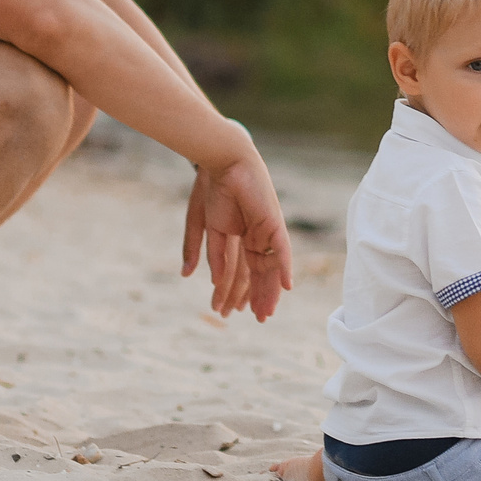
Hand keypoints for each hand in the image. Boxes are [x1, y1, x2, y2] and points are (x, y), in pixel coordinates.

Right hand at [179, 142, 294, 319]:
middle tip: (258, 318)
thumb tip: (194, 277)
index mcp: (239, 236)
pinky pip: (282, 249)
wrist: (221, 162)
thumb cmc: (211, 188)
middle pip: (258, 272)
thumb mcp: (203, 226)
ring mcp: (266, 230)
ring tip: (266, 312)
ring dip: (268, 290)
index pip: (240, 270)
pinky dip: (285, 268)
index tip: (229, 312)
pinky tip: (286, 286)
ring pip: (269, 267)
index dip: (235, 291)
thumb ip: (202, 252)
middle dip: (256, 295)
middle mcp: (256, 236)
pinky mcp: (274, 222)